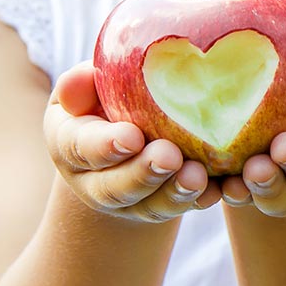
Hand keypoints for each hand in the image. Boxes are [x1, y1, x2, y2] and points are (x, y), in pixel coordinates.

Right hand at [44, 62, 221, 221]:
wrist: (121, 131)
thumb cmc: (102, 95)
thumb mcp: (86, 84)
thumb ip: (83, 82)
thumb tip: (81, 77)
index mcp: (70, 144)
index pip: (81, 147)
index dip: (105, 146)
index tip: (132, 137)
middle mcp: (94, 181)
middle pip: (115, 188)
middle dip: (143, 174)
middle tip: (169, 157)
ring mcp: (130, 199)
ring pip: (149, 205)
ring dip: (174, 193)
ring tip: (197, 177)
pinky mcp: (161, 204)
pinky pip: (179, 207)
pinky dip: (198, 201)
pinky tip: (215, 191)